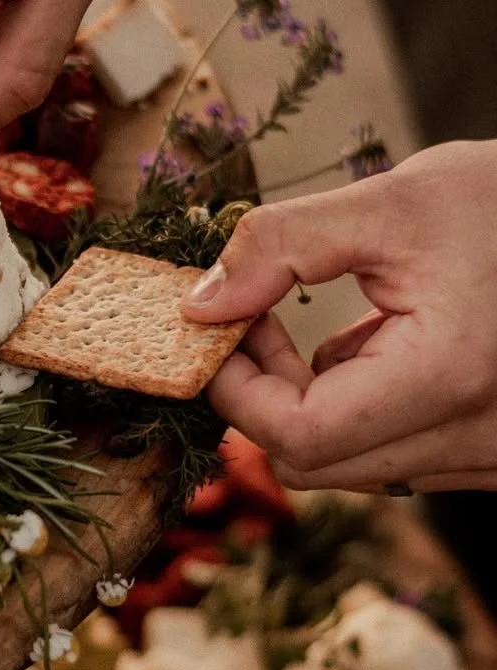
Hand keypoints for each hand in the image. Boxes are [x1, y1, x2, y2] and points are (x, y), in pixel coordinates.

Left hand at [181, 141, 496, 492]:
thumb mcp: (393, 203)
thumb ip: (283, 247)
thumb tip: (201, 305)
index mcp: (449, 379)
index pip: (298, 435)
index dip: (237, 387)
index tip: (221, 326)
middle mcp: (474, 438)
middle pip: (311, 463)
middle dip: (263, 394)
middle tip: (260, 319)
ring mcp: (487, 456)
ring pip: (346, 467)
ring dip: (307, 404)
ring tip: (324, 328)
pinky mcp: (488, 453)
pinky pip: (388, 456)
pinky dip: (355, 410)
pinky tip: (374, 345)